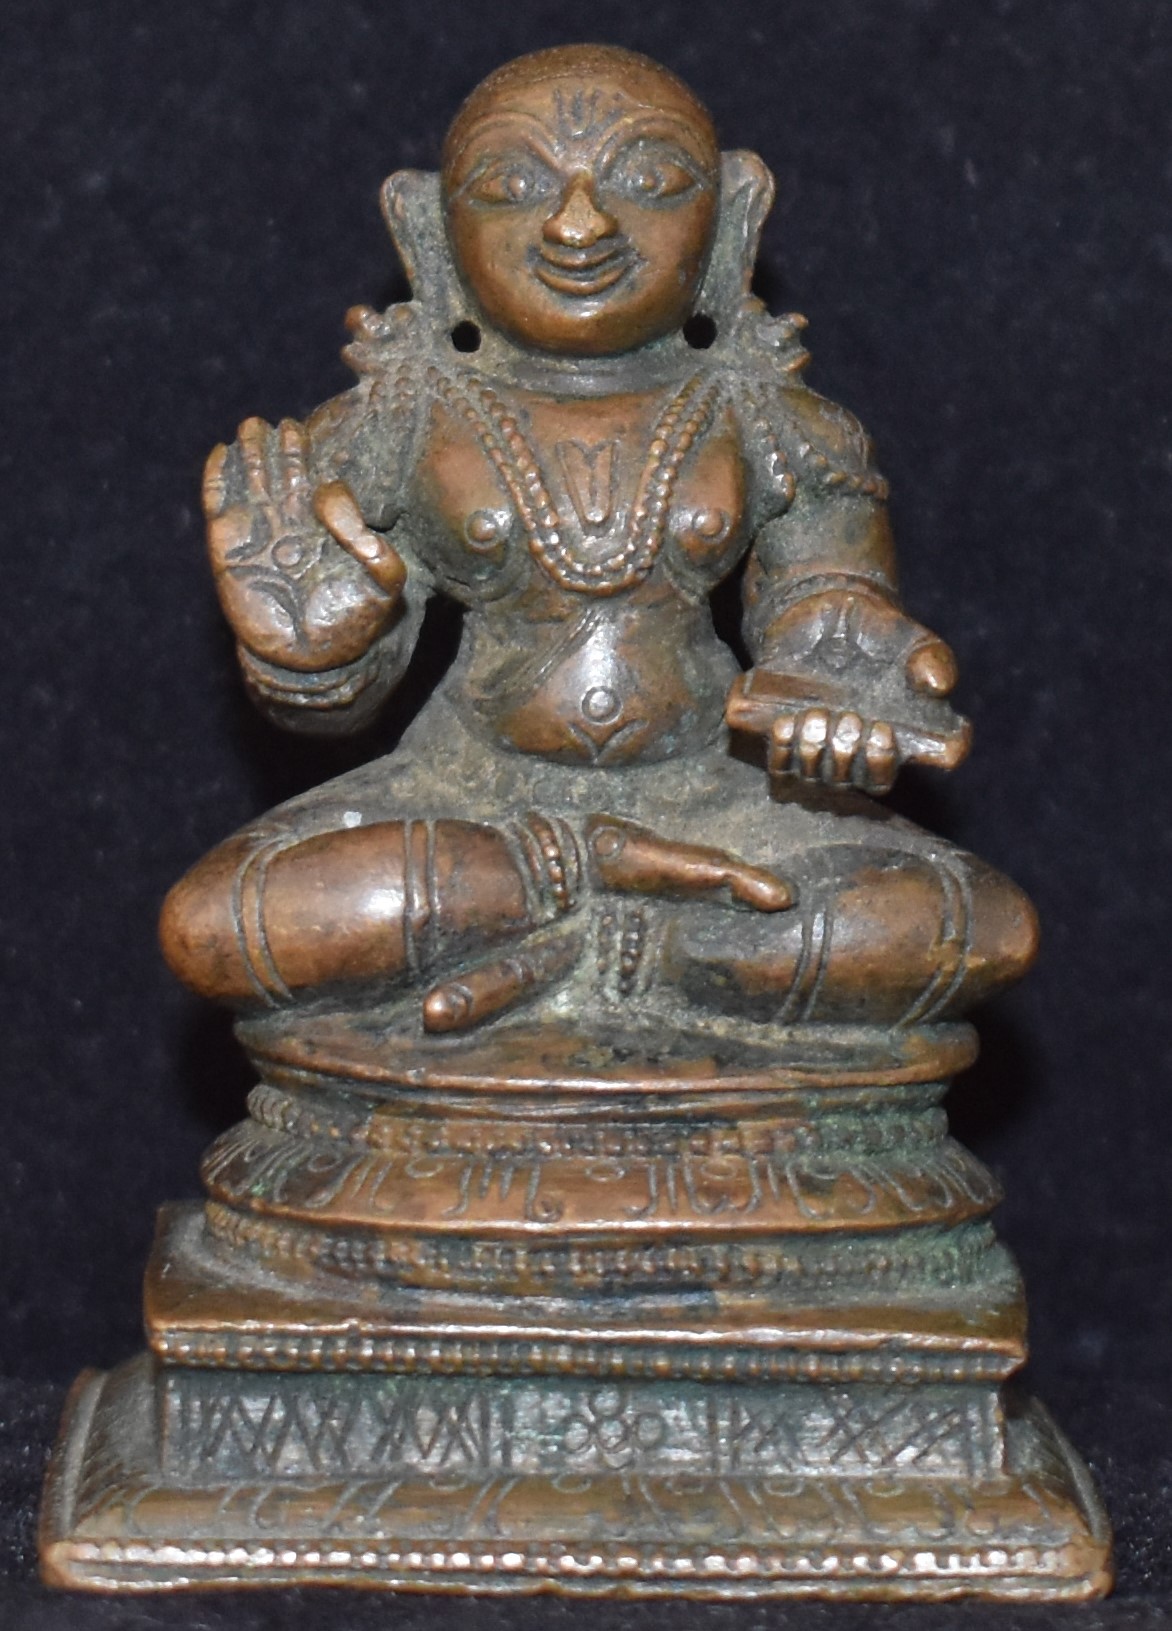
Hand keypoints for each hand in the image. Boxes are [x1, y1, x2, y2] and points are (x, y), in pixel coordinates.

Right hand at [203, 417, 405, 671]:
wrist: (310, 664)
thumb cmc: (350, 627)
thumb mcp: (383, 586)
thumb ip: (376, 546)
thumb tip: (334, 497)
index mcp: (328, 529)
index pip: (317, 482)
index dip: (314, 460)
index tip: (313, 440)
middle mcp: (292, 526)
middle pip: (284, 474)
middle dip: (283, 447)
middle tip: (282, 422)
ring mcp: (258, 534)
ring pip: (253, 481)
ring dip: (251, 453)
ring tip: (252, 426)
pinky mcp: (228, 548)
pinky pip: (220, 504)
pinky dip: (217, 478)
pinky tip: (221, 452)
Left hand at [725, 585, 968, 794]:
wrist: (825, 611)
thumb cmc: (878, 631)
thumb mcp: (912, 637)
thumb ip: (934, 658)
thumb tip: (939, 688)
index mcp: (905, 733)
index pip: (914, 768)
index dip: (891, 764)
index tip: (884, 734)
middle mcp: (868, 752)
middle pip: (864, 783)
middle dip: (851, 754)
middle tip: (850, 717)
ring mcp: (827, 751)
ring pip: (822, 780)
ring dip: (816, 752)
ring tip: (817, 714)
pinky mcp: (791, 744)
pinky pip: (783, 770)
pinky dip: (784, 750)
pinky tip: (786, 722)